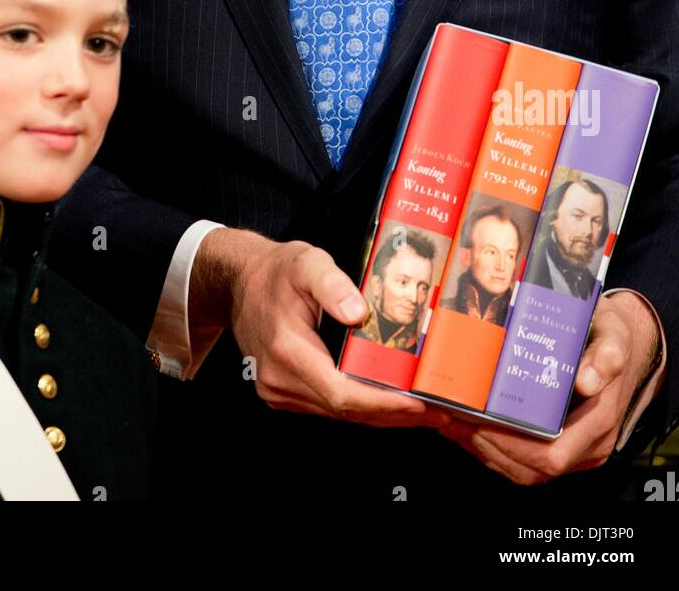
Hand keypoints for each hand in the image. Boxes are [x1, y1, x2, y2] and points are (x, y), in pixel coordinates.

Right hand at [190, 228, 433, 425]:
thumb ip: (332, 284)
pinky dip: (361, 407)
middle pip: (345, 410)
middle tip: (439, 411)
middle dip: (394, 414)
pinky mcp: (283, 393)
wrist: (239, 283)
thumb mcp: (306, 263)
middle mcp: (279, 380)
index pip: (341, 392)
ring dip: (382, 414)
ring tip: (424, 410)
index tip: (418, 403)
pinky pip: (328, 407)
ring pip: (338, 414)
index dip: (382, 402)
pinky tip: (389, 402)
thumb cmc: (276, 271)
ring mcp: (278, 391)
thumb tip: (359, 312)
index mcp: (286, 350)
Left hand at [434, 291, 660, 483]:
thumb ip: (605, 357)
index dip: (510, 445)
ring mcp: (574, 450)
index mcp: (599, 423)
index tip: (476, 421)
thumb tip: (588, 381)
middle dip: (485, 445)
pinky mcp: (561, 445)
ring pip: (522, 468)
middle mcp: (588, 447)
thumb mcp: (613, 336)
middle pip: (529, 467)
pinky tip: (466, 424)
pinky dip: (492, 447)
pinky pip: (523, 460)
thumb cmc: (614, 337)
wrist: (627, 345)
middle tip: (448, 415)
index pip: (550, 455)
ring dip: (481, 448)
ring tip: (448, 418)